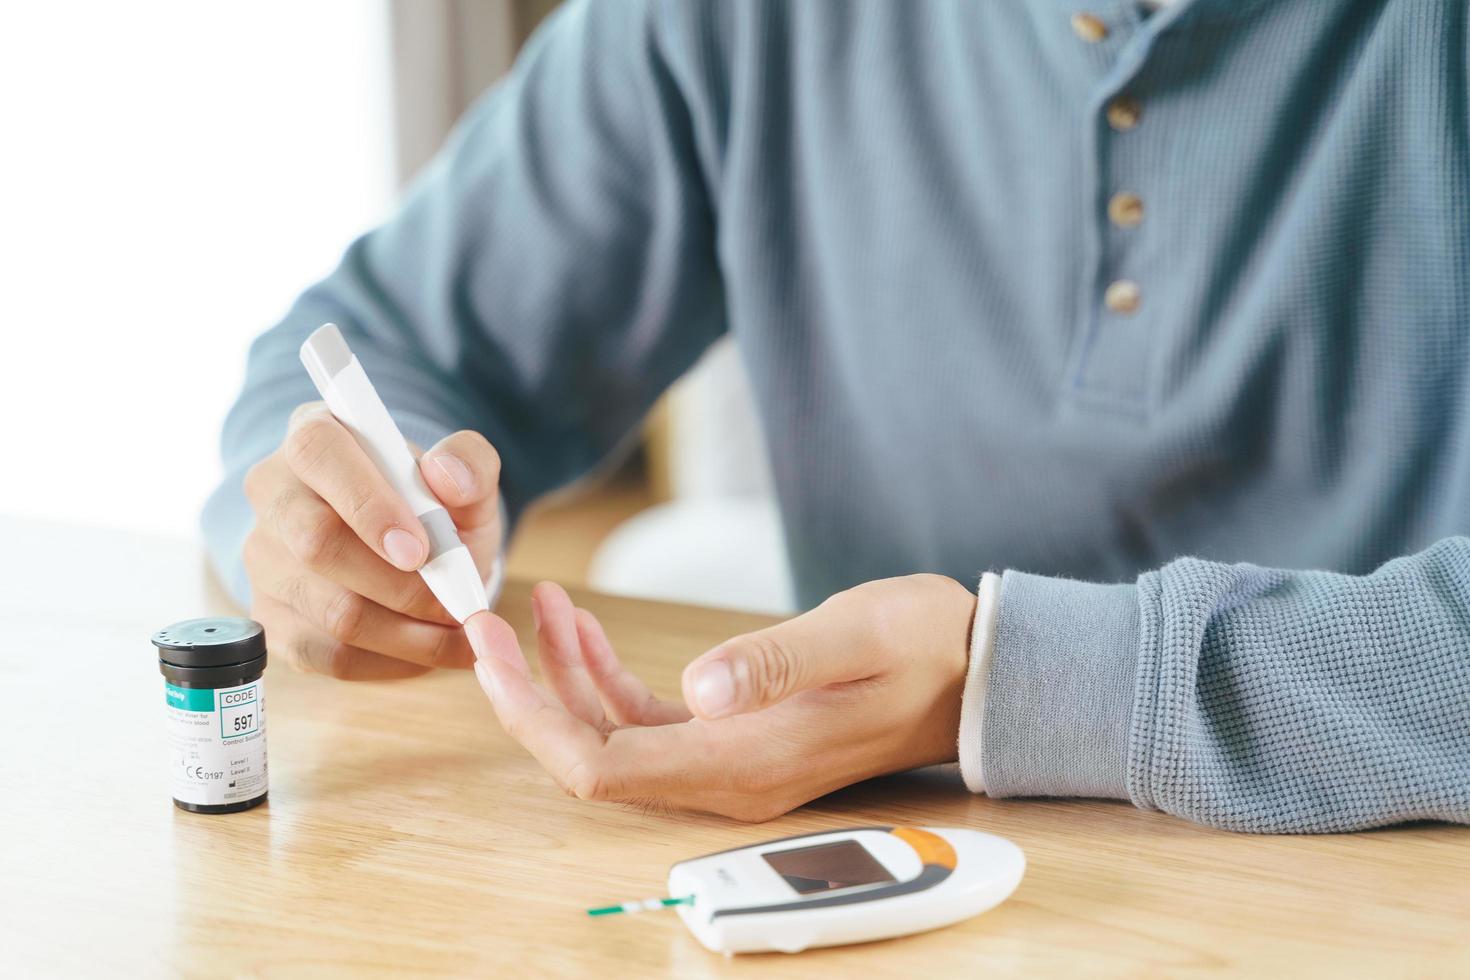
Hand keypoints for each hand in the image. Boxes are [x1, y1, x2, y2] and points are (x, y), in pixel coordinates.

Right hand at [242, 402, 501, 678]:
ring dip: (409, 632)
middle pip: (316, 544)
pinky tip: (431, 650)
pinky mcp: (273, 619)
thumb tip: (446, 476)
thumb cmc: (432, 504)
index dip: (367, 505)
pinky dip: (392, 661)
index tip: (419, 550)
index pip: (317, 453)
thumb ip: (470, 463)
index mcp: (314, 435)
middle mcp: (274, 493)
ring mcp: (265, 560)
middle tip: (457, 603)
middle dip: (400, 585)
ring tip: (460, 629)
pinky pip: (330, 655)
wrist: (414, 547)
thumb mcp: (464, 475)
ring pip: (330, 610)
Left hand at [466, 574, 974, 820]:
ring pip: (611, 734)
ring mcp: (729, 760)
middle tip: (487, 621)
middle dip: (531, 693)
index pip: (600, 766)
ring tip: (540, 605)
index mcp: (744, 762)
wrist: (972, 670)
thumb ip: (775, 663)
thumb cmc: (922, 645)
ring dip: (565, 675)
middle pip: (591, 754)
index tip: (492, 655)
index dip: (533, 718)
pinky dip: (604, 674)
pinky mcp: (735, 735)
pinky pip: (645, 719)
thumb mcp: (855, 634)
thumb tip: (697, 691)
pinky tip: (585, 628)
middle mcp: (727, 776)